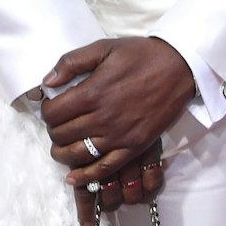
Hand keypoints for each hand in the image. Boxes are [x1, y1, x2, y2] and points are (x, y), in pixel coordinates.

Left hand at [40, 37, 195, 225]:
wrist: (178, 67)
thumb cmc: (140, 55)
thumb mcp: (103, 48)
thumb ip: (71, 62)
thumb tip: (47, 81)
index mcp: (92, 92)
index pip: (53, 113)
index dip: (47, 111)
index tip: (52, 107)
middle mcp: (102, 118)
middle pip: (61, 135)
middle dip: (53, 130)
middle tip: (58, 124)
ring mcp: (118, 136)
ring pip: (77, 154)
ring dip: (62, 153)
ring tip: (61, 147)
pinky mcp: (133, 147)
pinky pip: (104, 168)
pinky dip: (86, 176)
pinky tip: (73, 178)